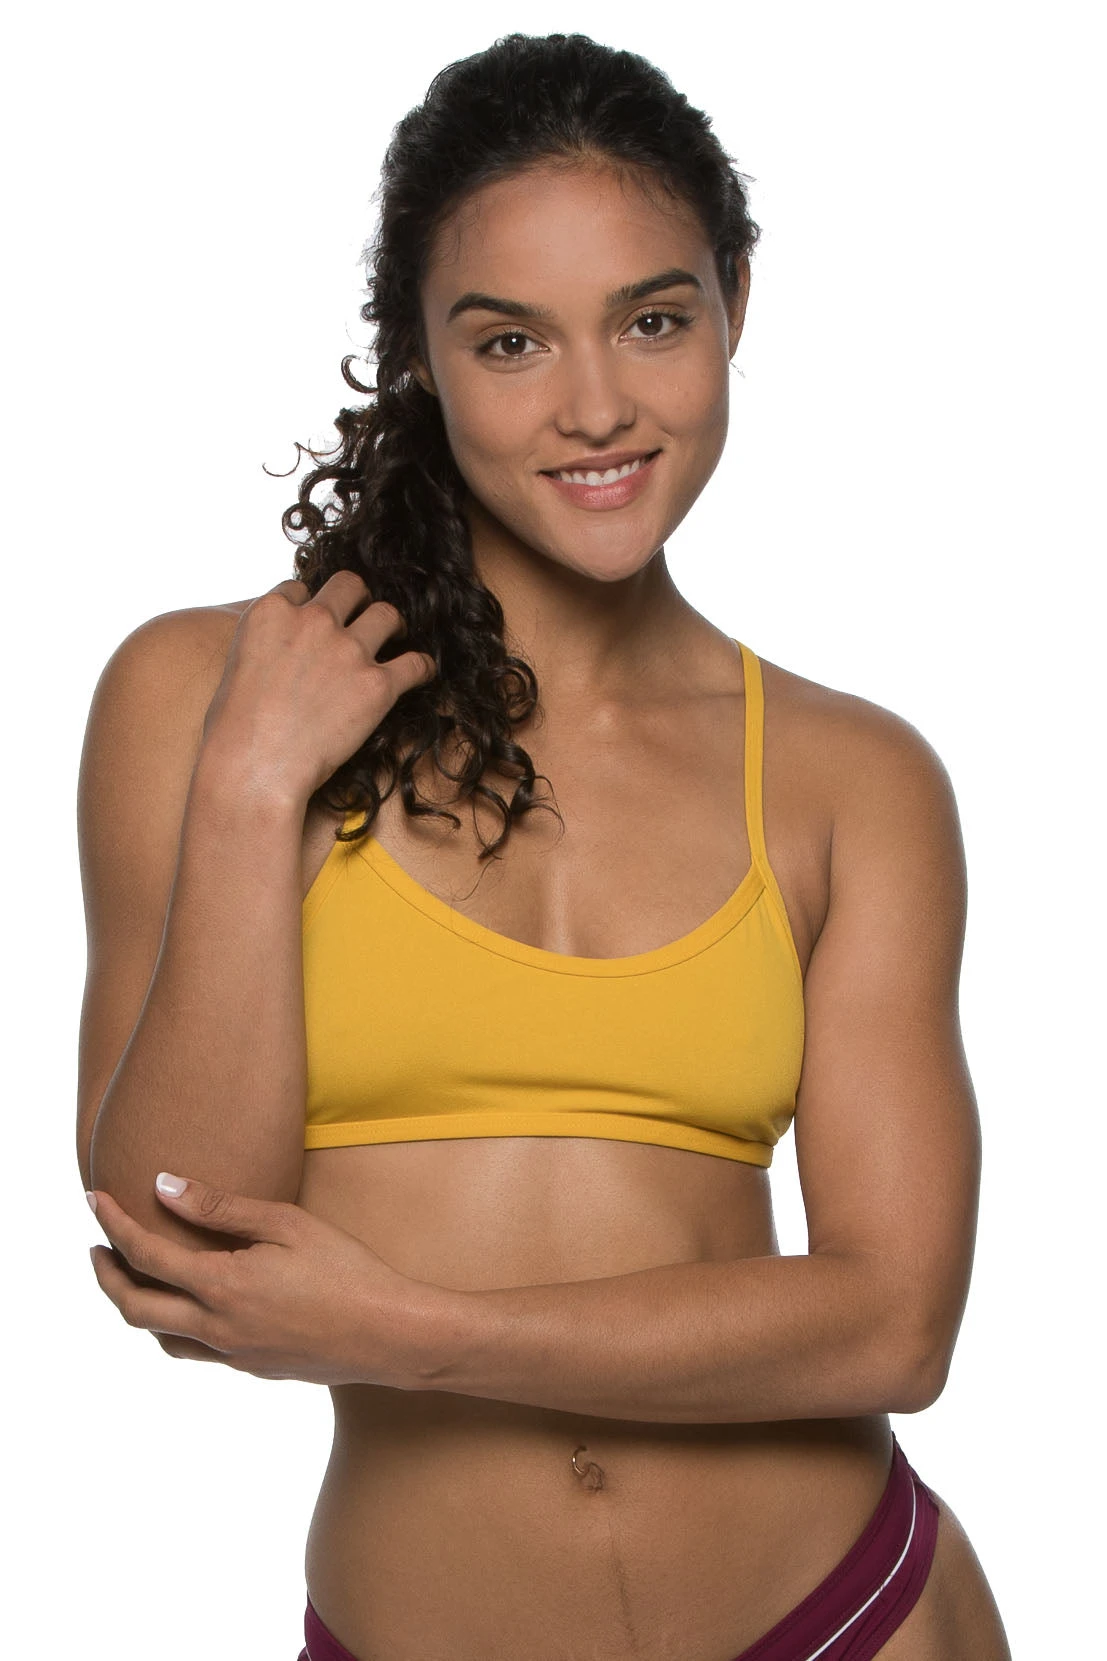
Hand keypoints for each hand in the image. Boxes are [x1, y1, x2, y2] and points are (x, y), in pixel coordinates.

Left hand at [86, 1174, 433, 1387]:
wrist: (390, 1335)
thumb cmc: (347, 1270)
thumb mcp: (286, 1224)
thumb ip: (221, 1206)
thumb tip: (163, 1186)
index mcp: (221, 1287)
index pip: (145, 1255)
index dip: (113, 1224)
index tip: (93, 1198)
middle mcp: (216, 1328)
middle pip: (134, 1308)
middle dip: (106, 1276)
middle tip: (96, 1247)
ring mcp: (233, 1355)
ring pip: (160, 1338)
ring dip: (137, 1306)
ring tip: (136, 1277)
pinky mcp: (253, 1368)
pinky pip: (196, 1350)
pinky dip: (176, 1325)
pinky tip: (194, 1304)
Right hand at [200, 571, 437, 803]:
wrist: (254, 767)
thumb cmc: (233, 731)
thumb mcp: (234, 666)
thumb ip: (262, 645)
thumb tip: (277, 653)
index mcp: (272, 611)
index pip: (301, 589)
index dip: (310, 606)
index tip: (316, 624)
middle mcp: (313, 621)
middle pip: (349, 585)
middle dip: (358, 599)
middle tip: (362, 616)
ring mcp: (348, 651)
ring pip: (387, 615)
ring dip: (393, 625)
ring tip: (395, 638)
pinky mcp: (377, 685)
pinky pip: (415, 663)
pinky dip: (421, 668)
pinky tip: (420, 673)